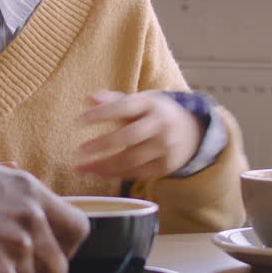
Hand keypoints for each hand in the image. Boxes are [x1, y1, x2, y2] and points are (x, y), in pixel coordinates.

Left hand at [75, 90, 200, 179]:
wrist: (192, 133)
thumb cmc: (154, 114)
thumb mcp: (139, 102)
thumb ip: (114, 101)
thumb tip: (89, 97)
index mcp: (151, 104)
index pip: (124, 107)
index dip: (102, 113)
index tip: (80, 120)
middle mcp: (161, 125)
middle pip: (129, 137)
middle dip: (102, 144)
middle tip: (79, 150)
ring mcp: (165, 148)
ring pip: (131, 160)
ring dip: (104, 166)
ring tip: (81, 168)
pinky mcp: (166, 166)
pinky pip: (137, 173)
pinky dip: (115, 174)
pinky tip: (97, 173)